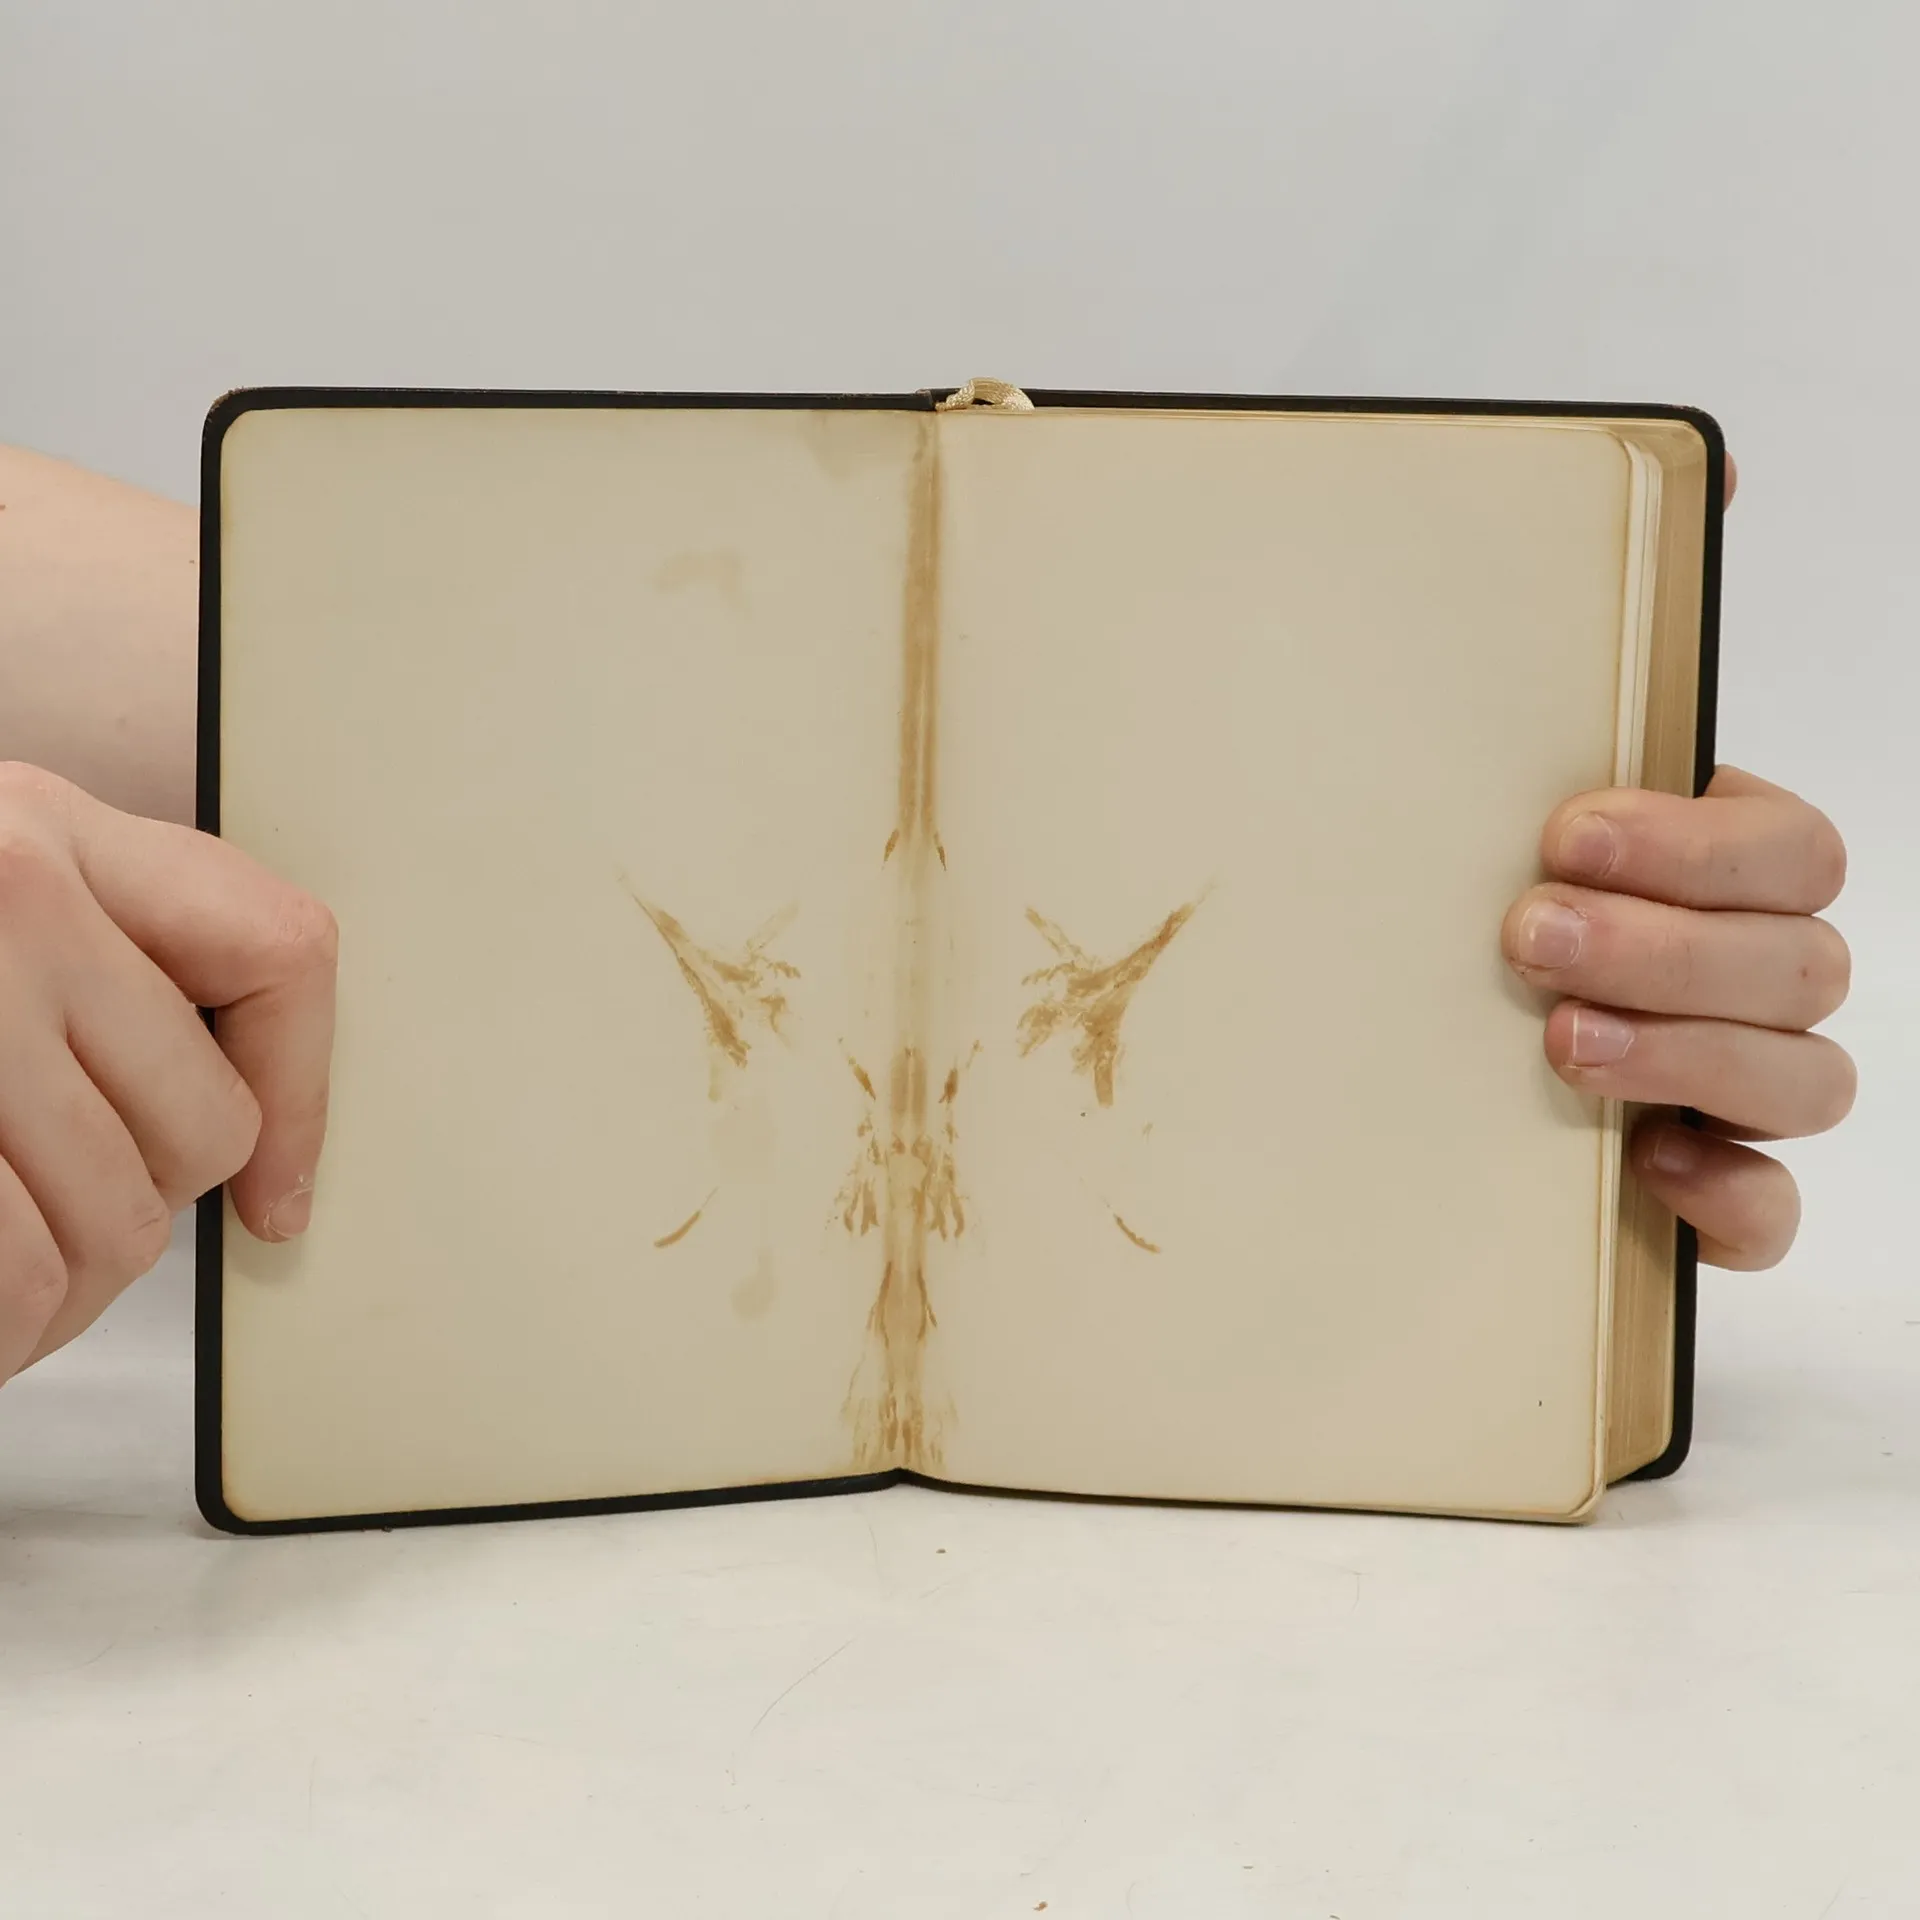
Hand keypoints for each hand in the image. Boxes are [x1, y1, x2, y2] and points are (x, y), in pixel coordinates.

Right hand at [0, 762, 335, 1379]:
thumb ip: (82, 968)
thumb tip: (247, 1149)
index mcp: (39, 830)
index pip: (278, 953)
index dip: (302, 1094)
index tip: (275, 1194)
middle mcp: (9, 893)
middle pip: (202, 1127)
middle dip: (137, 1214)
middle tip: (51, 1239)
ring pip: (117, 1221)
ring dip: (58, 1296)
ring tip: (7, 1292)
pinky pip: (12, 1264)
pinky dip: (4, 1326)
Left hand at [1503, 452, 1850, 1268]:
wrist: (1380, 1015)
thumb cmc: (1471, 867)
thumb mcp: (1505, 750)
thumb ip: (1595, 628)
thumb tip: (1715, 462)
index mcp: (1717, 862)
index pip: (1790, 847)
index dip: (1698, 845)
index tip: (1564, 831)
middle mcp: (1746, 965)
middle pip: (1802, 961)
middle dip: (1670, 947)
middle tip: (1527, 935)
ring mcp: (1736, 1079)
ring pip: (1807, 1077)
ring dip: (1690, 1056)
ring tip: (1556, 1041)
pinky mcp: (1705, 1180)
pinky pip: (1773, 1211)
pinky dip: (1734, 1200)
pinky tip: (1652, 1171)